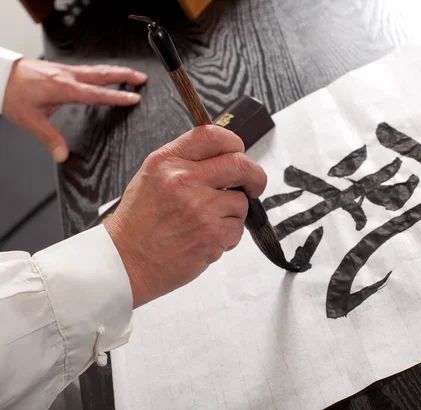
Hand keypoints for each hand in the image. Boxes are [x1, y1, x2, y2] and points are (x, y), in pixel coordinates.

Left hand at [2, 58, 146, 161]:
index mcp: (65, 89)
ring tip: (131, 74)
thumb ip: (49, 138)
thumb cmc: (13, 93)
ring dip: (116, 70)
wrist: (0, 74)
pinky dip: (102, 70)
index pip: (98, 94)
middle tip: (142, 78)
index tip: (134, 98)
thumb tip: (62, 155)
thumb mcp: (30, 120)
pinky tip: (104, 74)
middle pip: (103, 74)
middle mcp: (68, 77)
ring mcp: (65, 70)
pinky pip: (88, 68)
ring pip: (97, 68)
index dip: (117, 96)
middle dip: (125, 75)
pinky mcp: (61, 68)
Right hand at [103, 126, 266, 307]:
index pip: (214, 136)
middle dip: (255, 176)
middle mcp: (184, 180)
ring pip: (241, 202)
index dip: (235, 144)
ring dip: (232, 214)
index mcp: (168, 161)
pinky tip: (205, 240)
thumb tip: (224, 156)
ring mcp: (200, 208)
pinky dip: (228, 237)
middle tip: (254, 186)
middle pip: (240, 164)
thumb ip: (185, 161)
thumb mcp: (152, 177)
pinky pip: (237, 229)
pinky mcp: (211, 235)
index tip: (239, 155)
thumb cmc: (139, 222)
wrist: (124, 262)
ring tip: (207, 224)